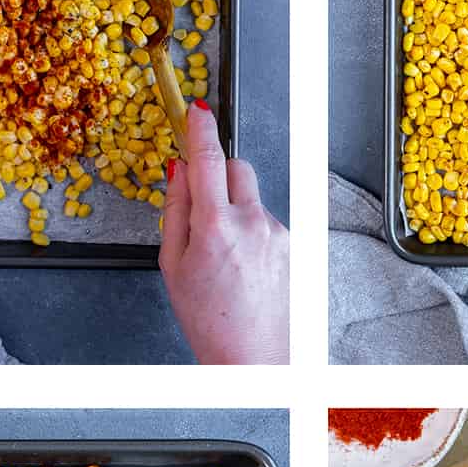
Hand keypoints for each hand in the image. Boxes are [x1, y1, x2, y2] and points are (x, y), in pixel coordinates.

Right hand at [159, 101, 288, 363]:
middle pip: (237, 166)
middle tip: (202, 199)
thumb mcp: (173, 265)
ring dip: (234, 209)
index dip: (199, 129)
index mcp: (216, 226)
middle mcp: (253, 222)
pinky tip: (243, 266)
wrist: (255, 357)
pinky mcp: (294, 243)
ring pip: (252, 197)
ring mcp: (278, 232)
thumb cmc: (208, 319)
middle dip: (218, 172)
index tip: (196, 109)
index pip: (208, 158)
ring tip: (223, 254)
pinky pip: (266, 221)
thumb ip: (176, 211)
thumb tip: (179, 171)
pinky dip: (252, 231)